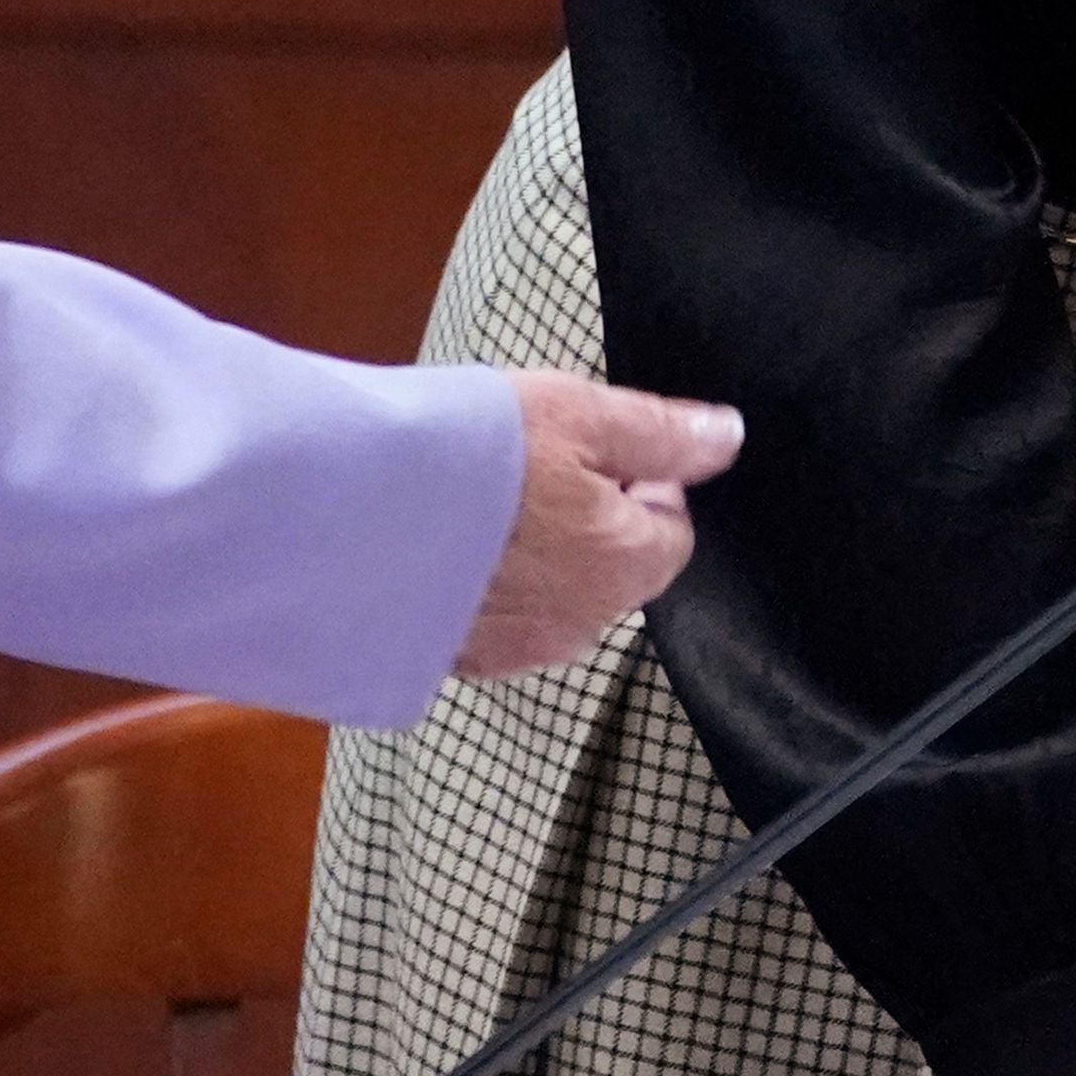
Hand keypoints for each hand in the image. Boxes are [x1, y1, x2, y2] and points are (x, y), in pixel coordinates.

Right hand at [452, 371, 738, 678]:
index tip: (592, 447)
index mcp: (623, 567)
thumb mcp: (580, 414)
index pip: (670, 531)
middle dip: (587, 518)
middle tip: (530, 465)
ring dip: (531, 553)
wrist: (347, 518)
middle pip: (611, 567)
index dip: (642, 479)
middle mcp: (579, 625)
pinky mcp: (451, 661)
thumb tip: (728, 438)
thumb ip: (662, 432)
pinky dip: (479, 585)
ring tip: (477, 499)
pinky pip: (490, 619)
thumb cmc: (473, 455)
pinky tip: (441, 542)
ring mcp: (512, 650)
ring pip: (550, 596)